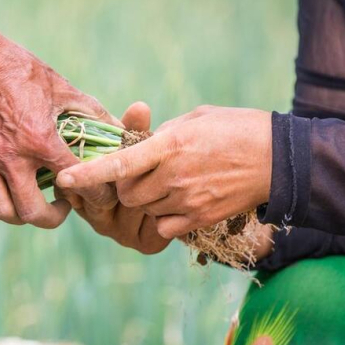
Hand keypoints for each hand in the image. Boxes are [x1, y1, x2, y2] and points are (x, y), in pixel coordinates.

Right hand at [0, 39, 119, 227]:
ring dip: (19, 214)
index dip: (94, 194)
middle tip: (60, 205)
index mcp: (40, 139)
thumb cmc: (19, 70)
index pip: (76, 180)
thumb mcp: (60, 87)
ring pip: (1, 212)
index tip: (94, 192)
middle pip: (33, 213)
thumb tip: (120, 128)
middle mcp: (11, 157)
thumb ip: (91, 111)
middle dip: (53, 217)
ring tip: (28, 201)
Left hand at [57, 105, 271, 237]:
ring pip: (143, 208)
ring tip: (168, 182)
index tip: (63, 179)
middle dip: (124, 184)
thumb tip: (137, 142)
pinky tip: (177, 201)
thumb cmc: (237, 129)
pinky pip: (163, 226)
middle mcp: (173, 175)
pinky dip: (162, 217)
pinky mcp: (199, 219)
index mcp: (169, 144)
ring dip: (145, 198)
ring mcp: (186, 200)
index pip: (118, 163)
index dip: (87, 173)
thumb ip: (160, 133)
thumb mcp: (196, 118)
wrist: (281, 160)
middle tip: (142, 171)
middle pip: (125, 191)